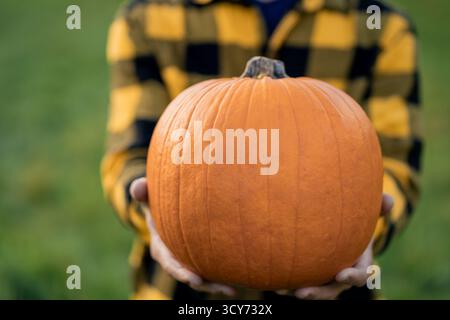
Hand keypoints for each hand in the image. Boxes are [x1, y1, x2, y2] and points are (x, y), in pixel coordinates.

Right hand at [129, 177, 235, 296]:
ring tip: (230, 291)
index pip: (170, 262)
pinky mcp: (197, 261)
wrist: (166, 211)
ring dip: (213, 286)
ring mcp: (185, 262)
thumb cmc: (158, 204)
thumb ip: (143, 193)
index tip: (194, 279)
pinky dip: (219, 281)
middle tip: (214, 287)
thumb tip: (138, 187)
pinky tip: (234, 288)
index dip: (181, 272)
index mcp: (160, 248)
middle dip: (199, 282)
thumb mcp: (148, 199)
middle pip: (185, 274)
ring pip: (199, 278)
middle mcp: (173, 259)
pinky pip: (208, 274)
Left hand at [285, 193, 393, 299]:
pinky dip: (288, 285)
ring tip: (282, 291)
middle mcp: (342, 275)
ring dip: (300, 292)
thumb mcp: (366, 214)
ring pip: (316, 291)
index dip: (353, 276)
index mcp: (359, 262)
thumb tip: (389, 200)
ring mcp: (326, 278)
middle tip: (302, 293)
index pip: (361, 274)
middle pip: (333, 290)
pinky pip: (302, 283)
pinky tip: (274, 284)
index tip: (341, 274)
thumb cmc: (355, 221)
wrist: (342, 230)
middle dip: (319, 293)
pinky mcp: (312, 276)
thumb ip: (378, 207)